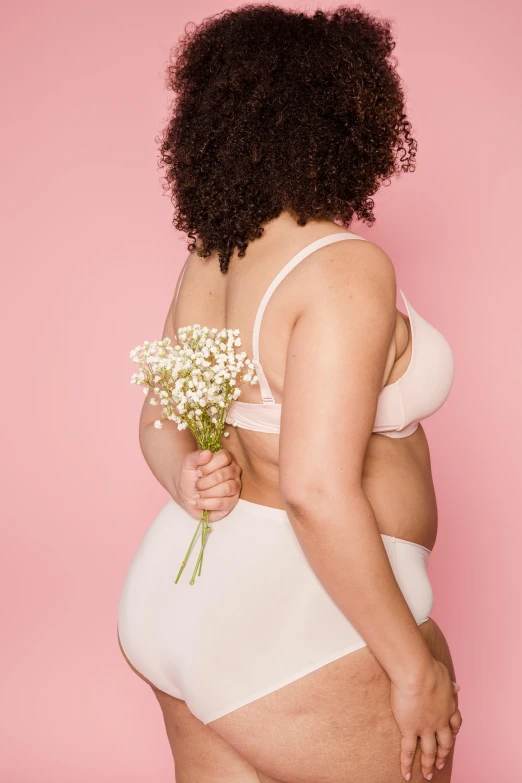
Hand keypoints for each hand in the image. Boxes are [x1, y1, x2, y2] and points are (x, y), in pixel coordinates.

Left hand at [176, 448, 241, 521]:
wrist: (186, 493)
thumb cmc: (190, 476)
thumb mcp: (188, 463)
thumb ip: (196, 456)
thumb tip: (208, 453)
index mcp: (226, 458)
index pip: (224, 458)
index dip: (209, 466)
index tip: (198, 472)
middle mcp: (234, 471)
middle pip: (224, 474)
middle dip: (205, 482)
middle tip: (196, 485)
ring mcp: (235, 487)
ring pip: (227, 489)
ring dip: (207, 493)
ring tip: (196, 494)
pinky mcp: (232, 502)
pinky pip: (224, 503)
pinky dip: (207, 504)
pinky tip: (197, 502)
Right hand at [391, 659, 462, 780]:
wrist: (416, 673)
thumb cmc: (429, 668)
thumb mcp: (444, 675)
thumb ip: (449, 684)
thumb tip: (456, 687)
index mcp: (448, 707)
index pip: (455, 723)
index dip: (453, 731)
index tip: (452, 735)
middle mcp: (440, 721)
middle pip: (445, 743)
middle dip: (443, 754)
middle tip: (440, 763)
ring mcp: (425, 728)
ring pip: (429, 751)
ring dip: (428, 764)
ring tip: (427, 775)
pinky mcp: (410, 730)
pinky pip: (408, 751)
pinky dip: (407, 764)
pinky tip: (406, 775)